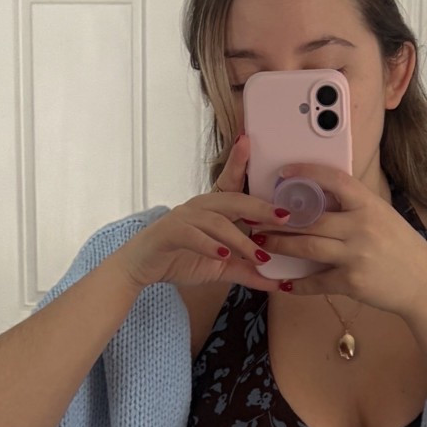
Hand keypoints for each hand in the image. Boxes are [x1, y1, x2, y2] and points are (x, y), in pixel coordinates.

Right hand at [113, 133, 289, 290]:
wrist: (142, 268)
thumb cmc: (180, 259)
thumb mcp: (220, 268)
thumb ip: (247, 272)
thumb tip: (278, 282)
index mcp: (213, 208)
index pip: (232, 184)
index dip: (241, 163)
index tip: (252, 144)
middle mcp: (199, 207)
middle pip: (233, 200)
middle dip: (260, 208)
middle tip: (283, 216)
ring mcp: (183, 218)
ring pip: (216, 221)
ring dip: (240, 239)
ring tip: (259, 255)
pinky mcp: (169, 233)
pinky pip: (192, 235)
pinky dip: (209, 245)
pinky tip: (223, 254)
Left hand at [253, 161, 426, 317]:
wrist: (423, 284)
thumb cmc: (403, 249)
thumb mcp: (384, 218)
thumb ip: (356, 209)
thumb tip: (325, 199)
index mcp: (369, 205)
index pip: (334, 179)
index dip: (307, 173)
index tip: (284, 172)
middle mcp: (361, 226)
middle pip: (311, 218)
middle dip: (280, 219)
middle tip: (257, 217)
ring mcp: (356, 254)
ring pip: (308, 247)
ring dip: (282, 246)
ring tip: (263, 244)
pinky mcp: (352, 281)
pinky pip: (318, 281)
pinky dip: (299, 285)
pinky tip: (284, 285)